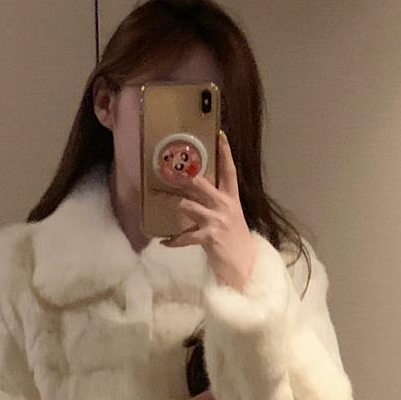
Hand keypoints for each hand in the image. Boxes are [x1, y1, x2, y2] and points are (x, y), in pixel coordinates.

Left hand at [161, 129, 256, 291]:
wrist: (245, 265)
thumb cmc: (235, 240)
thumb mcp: (231, 217)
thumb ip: (216, 203)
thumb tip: (195, 192)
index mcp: (232, 199)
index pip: (229, 170)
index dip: (225, 152)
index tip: (220, 134)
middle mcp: (225, 206)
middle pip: (201, 183)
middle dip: (183, 177)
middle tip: (166, 169)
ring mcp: (217, 221)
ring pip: (187, 205)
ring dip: (170, 203)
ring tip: (155, 198)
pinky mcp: (209, 237)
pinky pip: (184, 236)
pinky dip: (173, 240)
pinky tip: (164, 242)